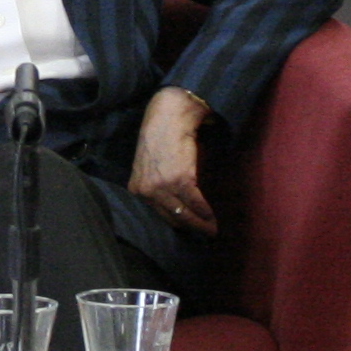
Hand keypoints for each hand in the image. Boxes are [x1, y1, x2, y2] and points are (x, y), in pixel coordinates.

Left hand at [129, 87, 214, 232]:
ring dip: (201, 224)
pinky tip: (212, 217)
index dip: (176, 223)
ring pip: (184, 214)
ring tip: (212, 229)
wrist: (169, 117)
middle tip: (205, 234)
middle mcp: (146, 191)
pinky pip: (195, 203)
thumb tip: (175, 203)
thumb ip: (156, 184)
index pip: (158, 214)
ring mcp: (162, 187)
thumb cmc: (161, 137)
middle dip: (190, 228)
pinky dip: (206, 212)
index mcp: (137, 188)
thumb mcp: (149, 165)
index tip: (189, 230)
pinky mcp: (179, 180)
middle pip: (171, 218)